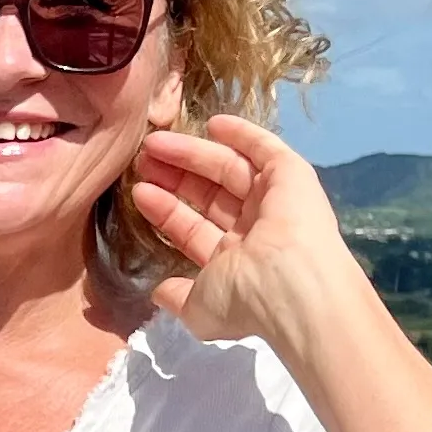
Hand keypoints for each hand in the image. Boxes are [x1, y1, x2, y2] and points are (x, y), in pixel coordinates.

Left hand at [130, 113, 366, 349]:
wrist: (289, 284)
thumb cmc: (243, 297)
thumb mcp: (200, 308)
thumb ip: (178, 297)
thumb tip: (160, 293)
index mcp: (236, 260)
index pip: (194, 229)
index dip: (166, 211)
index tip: (139, 191)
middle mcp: (256, 230)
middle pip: (208, 194)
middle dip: (174, 177)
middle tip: (141, 160)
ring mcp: (275, 201)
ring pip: (228, 169)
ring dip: (191, 154)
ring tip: (154, 142)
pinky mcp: (292, 176)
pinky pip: (265, 150)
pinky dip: (242, 134)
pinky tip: (212, 123)